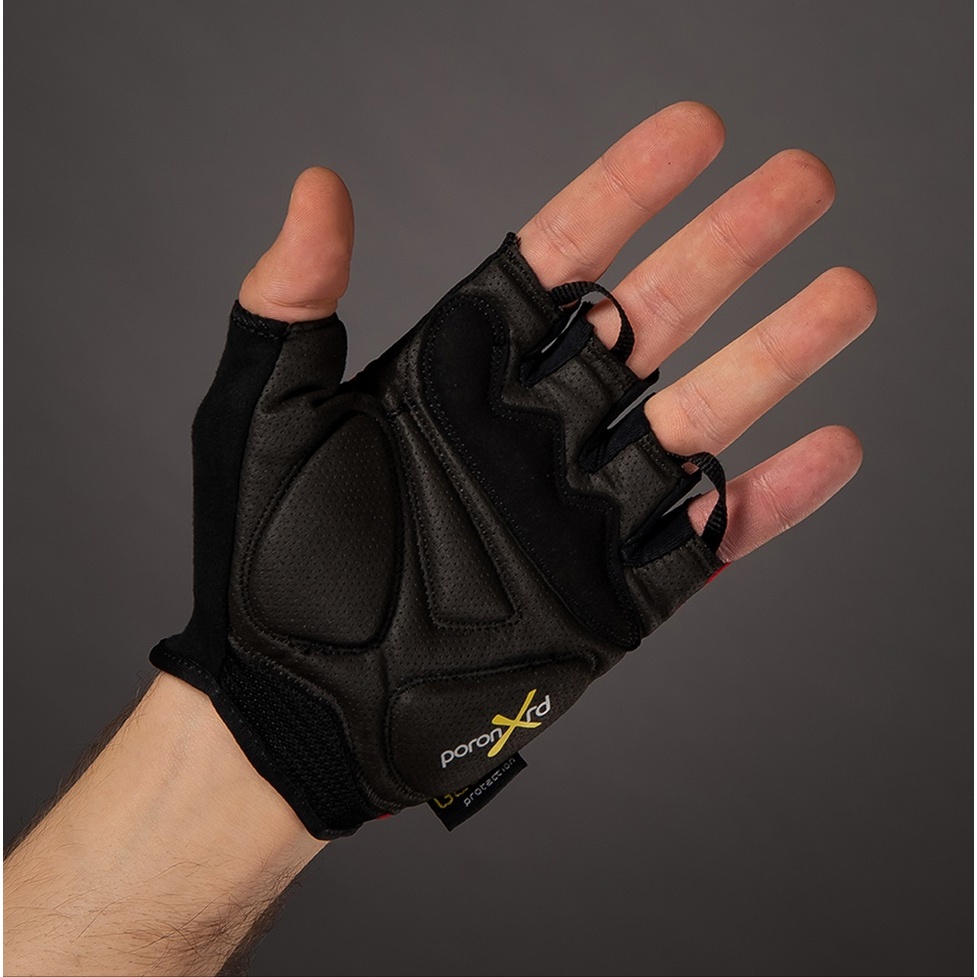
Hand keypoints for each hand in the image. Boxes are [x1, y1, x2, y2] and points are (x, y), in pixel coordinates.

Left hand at [242, 101, 872, 564]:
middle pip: (653, 317)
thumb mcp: (266, 413)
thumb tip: (315, 185)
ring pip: (697, 415)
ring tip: (844, 296)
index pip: (562, 259)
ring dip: (776, 356)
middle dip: (729, 248)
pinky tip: (831, 449)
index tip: (696, 132)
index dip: (628, 191)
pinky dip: (772, 500)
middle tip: (802, 184)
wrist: (298, 706)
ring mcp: (580, 510)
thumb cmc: (264, 559)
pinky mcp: (610, 596)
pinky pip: (707, 538)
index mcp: (461, 373)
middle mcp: (534, 427)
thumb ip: (293, 296)